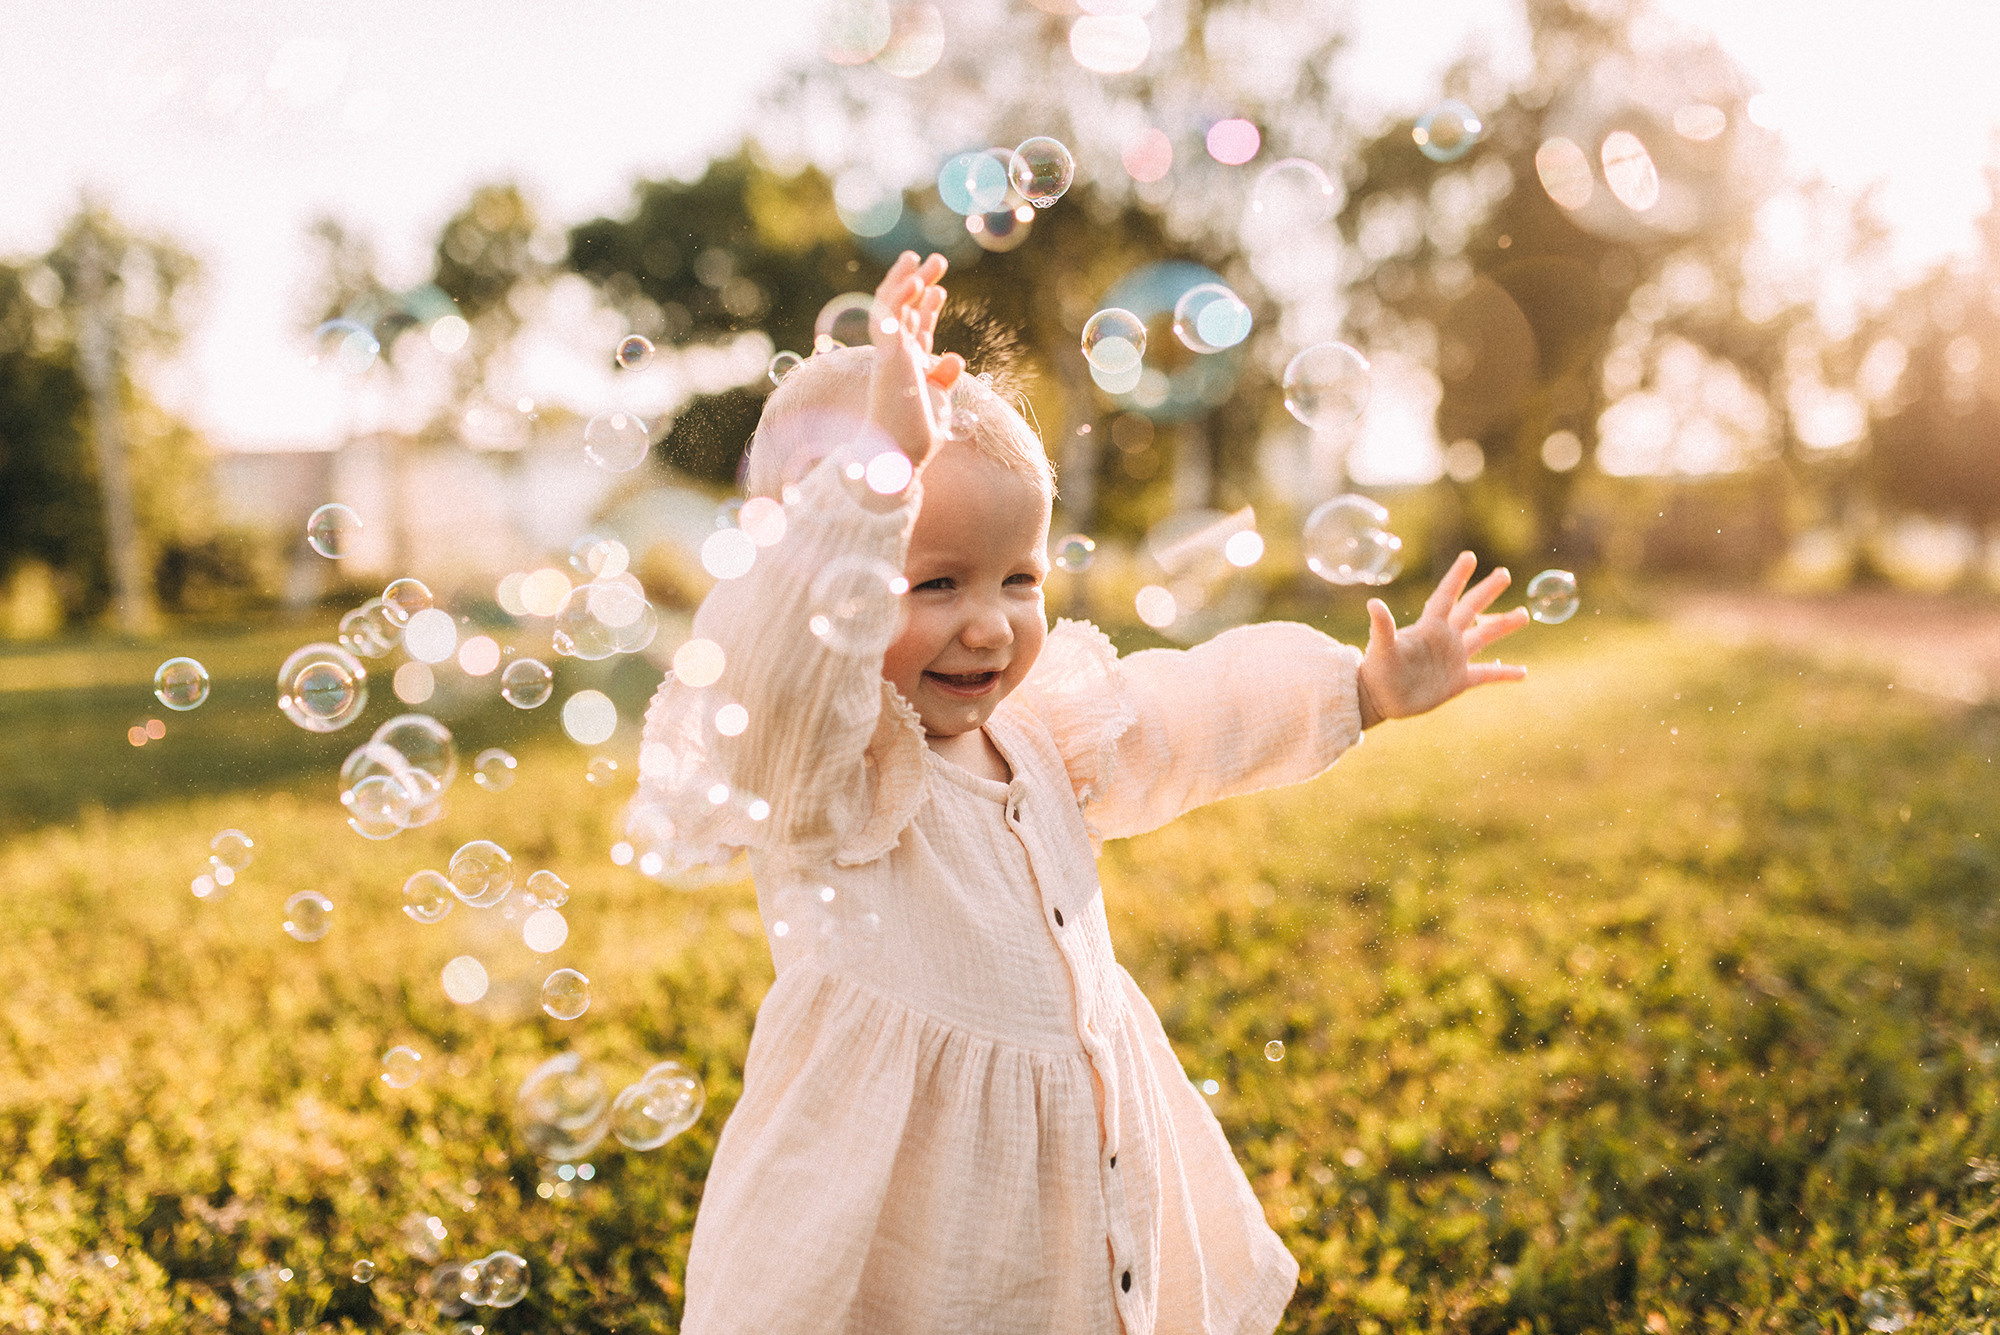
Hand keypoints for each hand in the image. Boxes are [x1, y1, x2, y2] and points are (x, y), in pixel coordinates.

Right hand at [866, 251, 964, 468]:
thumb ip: (942, 378)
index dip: (926, 308)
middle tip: (936, 261)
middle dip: (918, 284)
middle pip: (904, 311)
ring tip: (925, 258)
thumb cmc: (915, 437)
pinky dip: (900, 296)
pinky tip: (915, 280)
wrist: (897, 454)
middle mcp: (895, 357)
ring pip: (893, 306)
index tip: (938, 289)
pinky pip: (888, 318)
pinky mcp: (888, 354)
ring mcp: (890, 353)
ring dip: (908, 280)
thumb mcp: (937, 402)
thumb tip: (956, 358)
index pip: (914, 330)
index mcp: (906, 368)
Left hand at [1355, 551, 1527, 727]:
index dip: (1457, 576)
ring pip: (1484, 637)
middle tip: (1504, 573)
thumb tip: (1373, 603)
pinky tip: (1523, 673)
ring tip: (1524, 614)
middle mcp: (1445, 638)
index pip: (1447, 595)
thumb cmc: (1377, 671)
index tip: (1469, 556)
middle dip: (1487, 591)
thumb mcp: (1381, 648)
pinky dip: (1504, 673)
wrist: (1378, 699)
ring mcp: (1453, 659)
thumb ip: (1383, 627)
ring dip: (1503, 625)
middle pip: (1471, 609)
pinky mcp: (1457, 682)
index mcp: (1429, 627)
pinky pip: (1486, 675)